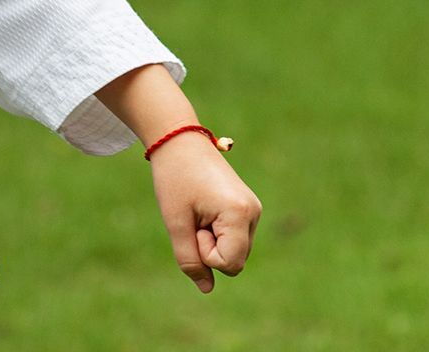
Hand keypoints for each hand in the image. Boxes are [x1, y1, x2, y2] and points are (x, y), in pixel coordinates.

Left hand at [147, 131, 260, 291]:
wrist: (179, 140)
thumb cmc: (175, 178)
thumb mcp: (176, 223)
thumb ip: (190, 260)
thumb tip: (207, 289)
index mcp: (240, 213)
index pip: (229, 264)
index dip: (205, 253)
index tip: (194, 223)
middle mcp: (254, 212)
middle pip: (234, 261)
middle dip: (209, 248)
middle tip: (193, 215)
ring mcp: (253, 209)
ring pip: (234, 251)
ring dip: (213, 240)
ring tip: (198, 210)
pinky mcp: (247, 207)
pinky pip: (234, 238)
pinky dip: (217, 232)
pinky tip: (204, 209)